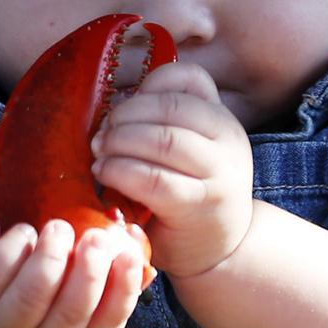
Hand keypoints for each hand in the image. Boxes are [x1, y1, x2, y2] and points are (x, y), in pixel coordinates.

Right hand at [0, 213, 143, 327]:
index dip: (9, 250)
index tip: (24, 229)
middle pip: (29, 301)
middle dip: (50, 260)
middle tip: (60, 227)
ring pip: (71, 318)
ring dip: (88, 275)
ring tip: (97, 238)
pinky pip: (107, 322)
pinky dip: (123, 290)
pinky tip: (128, 256)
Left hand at [91, 62, 252, 276]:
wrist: (220, 249)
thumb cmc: (191, 192)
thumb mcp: (189, 150)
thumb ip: (164, 122)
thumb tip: (114, 102)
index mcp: (221, 118)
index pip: (190, 78)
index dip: (150, 84)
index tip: (124, 102)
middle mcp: (228, 139)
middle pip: (171, 106)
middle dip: (126, 115)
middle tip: (101, 133)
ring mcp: (219, 173)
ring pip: (163, 139)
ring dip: (120, 141)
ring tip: (99, 153)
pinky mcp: (198, 205)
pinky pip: (154, 179)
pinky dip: (120, 171)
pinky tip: (104, 173)